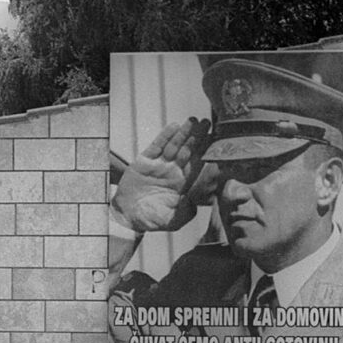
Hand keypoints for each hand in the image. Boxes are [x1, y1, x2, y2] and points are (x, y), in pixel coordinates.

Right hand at [110, 118, 213, 232]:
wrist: (126, 217)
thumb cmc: (151, 221)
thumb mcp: (172, 221)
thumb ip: (186, 212)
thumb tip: (197, 202)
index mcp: (182, 184)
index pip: (197, 164)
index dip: (206, 152)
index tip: (215, 141)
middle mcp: (172, 171)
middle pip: (188, 151)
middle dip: (198, 137)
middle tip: (208, 123)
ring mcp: (159, 165)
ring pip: (174, 145)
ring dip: (183, 133)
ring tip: (192, 120)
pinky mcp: (144, 161)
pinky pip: (156, 145)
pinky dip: (164, 136)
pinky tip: (174, 126)